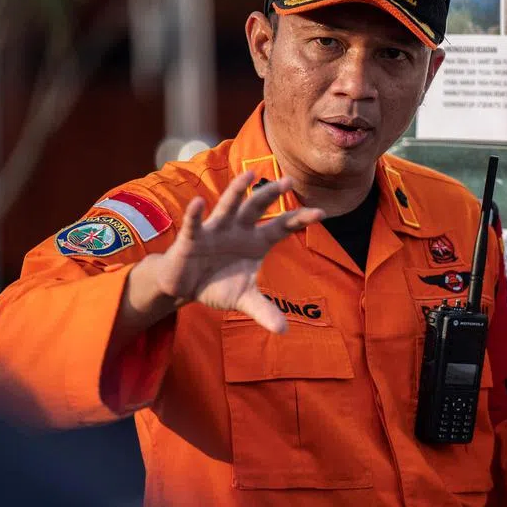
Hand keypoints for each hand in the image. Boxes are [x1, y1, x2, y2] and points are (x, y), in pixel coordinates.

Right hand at [148, 171, 324, 332]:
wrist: (185, 287)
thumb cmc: (218, 285)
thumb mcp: (243, 299)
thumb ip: (264, 310)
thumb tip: (284, 331)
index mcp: (256, 241)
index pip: (282, 226)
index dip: (299, 219)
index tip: (321, 213)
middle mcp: (238, 229)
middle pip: (258, 208)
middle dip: (272, 195)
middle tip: (289, 181)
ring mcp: (216, 230)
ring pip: (229, 206)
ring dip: (238, 190)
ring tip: (250, 175)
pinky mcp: (192, 238)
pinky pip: (195, 224)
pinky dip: (196, 214)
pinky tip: (200, 203)